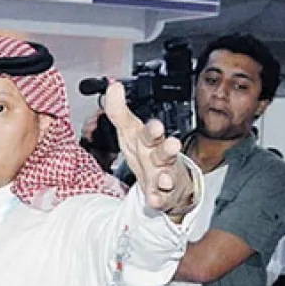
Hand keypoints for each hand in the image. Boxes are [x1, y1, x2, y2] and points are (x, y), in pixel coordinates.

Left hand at [104, 81, 193, 212]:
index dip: (153, 129)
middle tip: (171, 145)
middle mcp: (159, 157)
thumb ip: (119, 110)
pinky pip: (162, 198)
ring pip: (167, 175)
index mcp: (149, 140)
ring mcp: (164, 176)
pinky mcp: (164, 195)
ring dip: (165, 176)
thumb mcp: (129, 131)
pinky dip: (159, 199)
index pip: (150, 132)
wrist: (166, 180)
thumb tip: (112, 86)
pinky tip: (155, 200)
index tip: (155, 125)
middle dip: (168, 148)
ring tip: (164, 178)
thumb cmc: (146, 151)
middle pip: (164, 152)